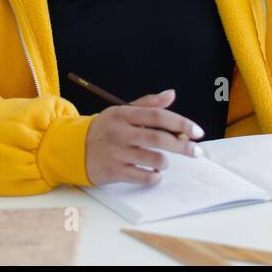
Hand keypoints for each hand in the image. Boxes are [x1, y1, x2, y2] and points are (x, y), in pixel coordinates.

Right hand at [84, 89, 204, 185]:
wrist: (74, 149)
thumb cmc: (105, 129)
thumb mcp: (122, 111)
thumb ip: (148, 104)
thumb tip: (171, 94)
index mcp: (124, 114)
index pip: (157, 116)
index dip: (180, 122)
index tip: (197, 131)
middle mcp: (120, 132)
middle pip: (158, 138)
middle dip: (182, 146)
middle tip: (197, 152)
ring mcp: (116, 153)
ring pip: (152, 158)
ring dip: (164, 162)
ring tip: (163, 162)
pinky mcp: (113, 171)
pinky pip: (142, 176)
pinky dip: (154, 176)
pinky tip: (154, 174)